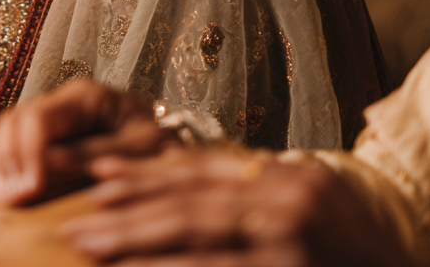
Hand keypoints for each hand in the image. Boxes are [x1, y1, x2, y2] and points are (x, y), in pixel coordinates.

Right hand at [0, 79, 176, 205]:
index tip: (29, 189)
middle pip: (15, 120)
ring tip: (5, 202)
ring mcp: (51, 118)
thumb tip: (46, 163)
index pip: (39, 116)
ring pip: (8, 132)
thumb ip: (94, 155)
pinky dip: (7, 171)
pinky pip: (14, 147)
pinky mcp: (46, 138)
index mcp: (87, 96)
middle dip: (8, 160)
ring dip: (2, 167)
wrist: (170, 147)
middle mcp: (62, 101)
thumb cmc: (160, 146)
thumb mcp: (140, 150)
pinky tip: (10, 196)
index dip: (27, 153)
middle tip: (11, 201)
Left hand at [61, 147, 418, 266]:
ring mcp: (295, 242)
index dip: (145, 172)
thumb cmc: (357, 257)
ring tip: (87, 247)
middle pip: (193, 204)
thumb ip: (253, 201)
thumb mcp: (307, 210)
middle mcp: (295, 201)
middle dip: (127, 210)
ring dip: (138, 246)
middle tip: (73, 220)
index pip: (205, 172)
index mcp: (294, 178)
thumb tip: (179, 196)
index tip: (94, 174)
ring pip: (201, 239)